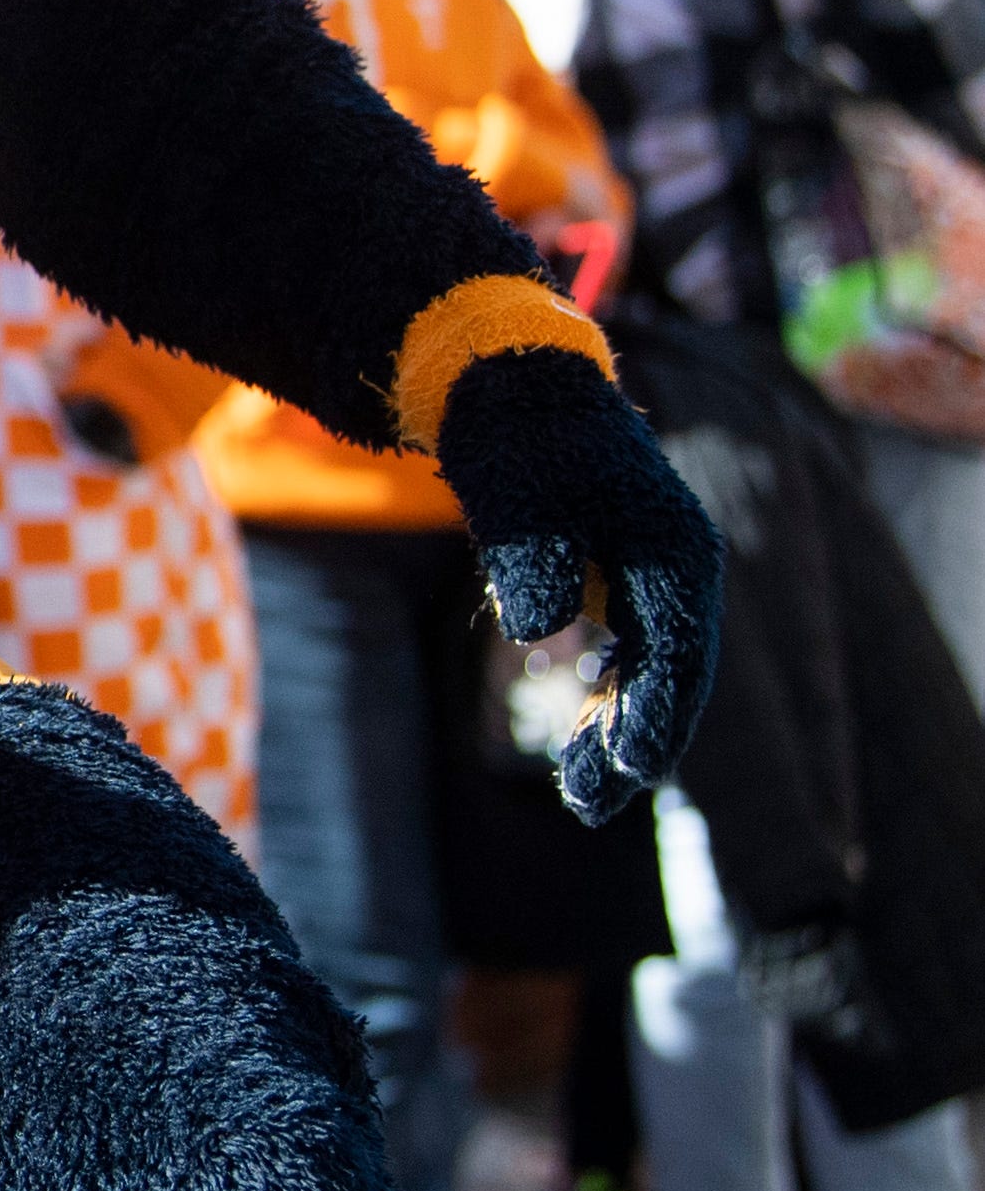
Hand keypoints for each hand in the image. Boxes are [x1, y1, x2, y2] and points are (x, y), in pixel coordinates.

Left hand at [430, 346, 725, 821]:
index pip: (682, 652)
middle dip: (637, 742)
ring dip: (617, 730)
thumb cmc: (517, 438)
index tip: (629, 767)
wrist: (508, 387)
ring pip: (649, 672)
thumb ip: (532, 560)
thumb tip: (542, 629)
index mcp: (675, 549)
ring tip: (579, 794)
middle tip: (591, 803)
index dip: (658, 715)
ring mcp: (653, 577)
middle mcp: (679, 567)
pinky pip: (627, 656)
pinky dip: (604, 700)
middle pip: (672, 674)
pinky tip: (575, 744)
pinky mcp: (620, 582)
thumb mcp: (517, 493)